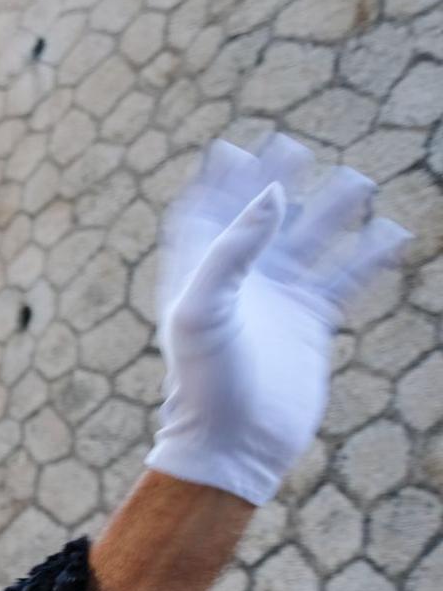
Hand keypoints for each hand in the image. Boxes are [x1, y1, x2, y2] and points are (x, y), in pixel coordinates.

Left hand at [147, 136, 408, 504]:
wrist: (231, 444)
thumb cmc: (204, 383)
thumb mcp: (205, 310)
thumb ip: (233, 250)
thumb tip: (275, 195)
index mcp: (199, 275)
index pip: (205, 215)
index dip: (217, 183)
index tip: (232, 147)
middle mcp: (237, 283)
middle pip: (259, 217)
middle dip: (275, 182)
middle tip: (295, 146)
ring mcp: (275, 302)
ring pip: (307, 242)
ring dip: (330, 212)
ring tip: (358, 180)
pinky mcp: (309, 324)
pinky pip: (343, 279)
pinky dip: (366, 257)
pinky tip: (391, 233)